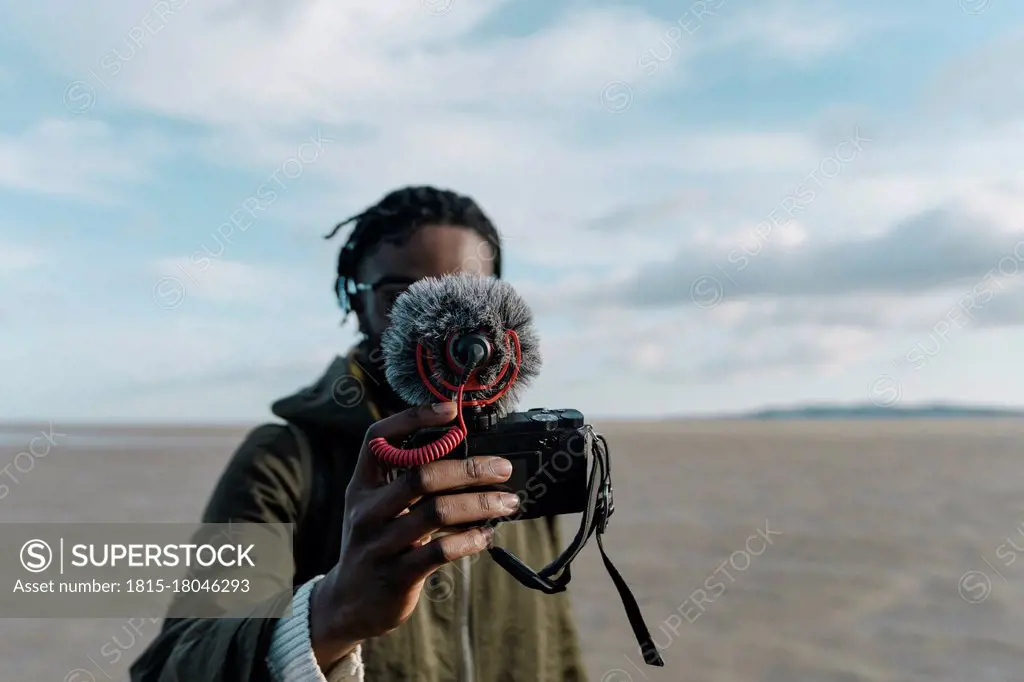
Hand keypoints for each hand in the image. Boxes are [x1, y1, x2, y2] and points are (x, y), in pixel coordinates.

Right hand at [309, 402, 517, 665]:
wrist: (347, 603)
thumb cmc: (375, 545)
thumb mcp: (377, 509)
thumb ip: (408, 484)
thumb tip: (468, 461)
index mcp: (362, 486)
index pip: (378, 439)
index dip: (412, 418)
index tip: (450, 411)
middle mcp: (367, 510)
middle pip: (421, 475)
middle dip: (469, 469)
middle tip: (503, 469)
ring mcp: (380, 544)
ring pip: (437, 512)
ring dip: (480, 504)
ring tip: (508, 503)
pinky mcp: (396, 576)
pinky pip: (440, 550)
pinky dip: (470, 539)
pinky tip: (486, 536)